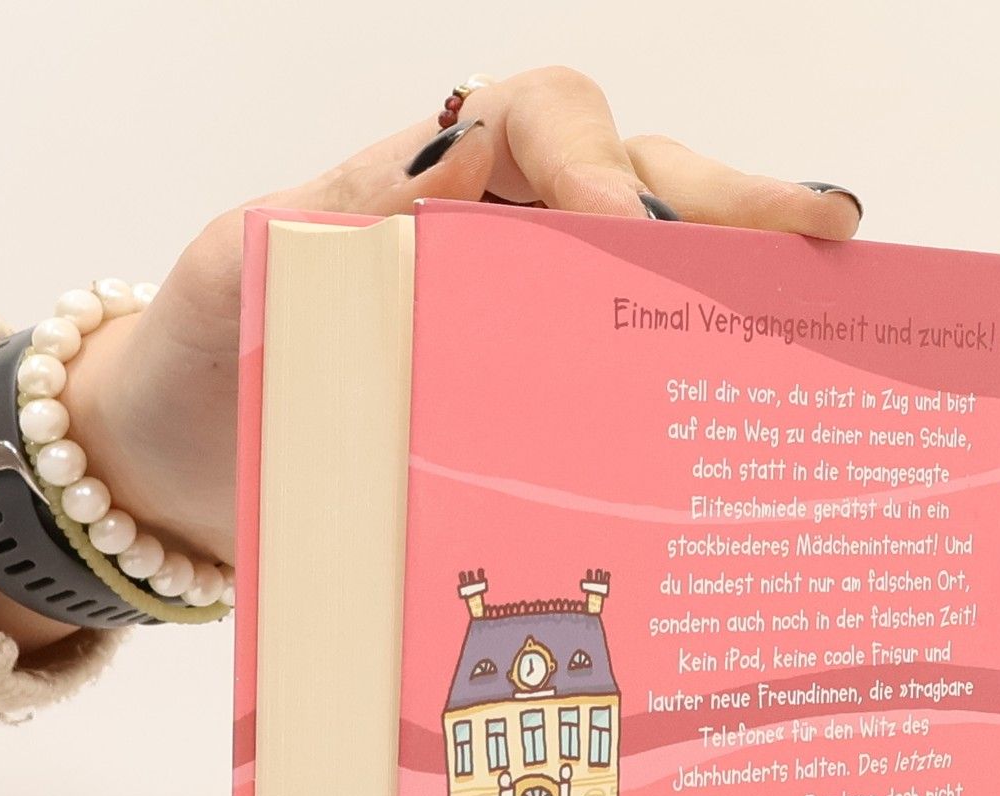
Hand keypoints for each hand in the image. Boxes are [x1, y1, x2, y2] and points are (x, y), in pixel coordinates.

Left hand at [0, 68, 861, 649]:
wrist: (172, 472)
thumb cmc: (200, 365)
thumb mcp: (241, 276)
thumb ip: (331, 221)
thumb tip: (449, 179)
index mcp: (426, 183)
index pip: (539, 121)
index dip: (603, 159)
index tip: (630, 227)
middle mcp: (492, 235)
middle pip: (633, 185)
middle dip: (730, 208)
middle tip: (825, 237)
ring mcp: (518, 317)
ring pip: (649, 274)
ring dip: (736, 288)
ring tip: (827, 305)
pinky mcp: (527, 397)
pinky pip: (620, 367)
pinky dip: (690, 376)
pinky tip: (752, 405)